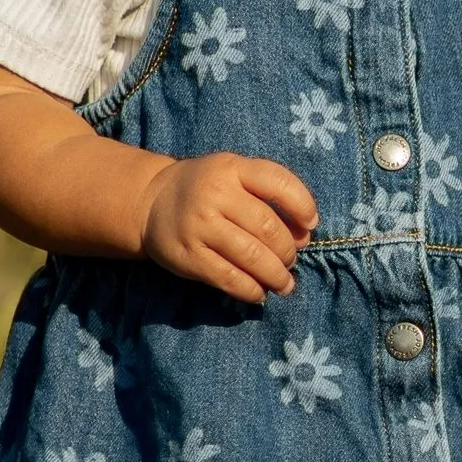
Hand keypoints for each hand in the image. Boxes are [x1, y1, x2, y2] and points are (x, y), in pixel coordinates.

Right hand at [138, 150, 315, 303]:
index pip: (279, 183)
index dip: (303, 206)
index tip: (311, 225)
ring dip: (276, 275)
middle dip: (288, 250)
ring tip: (284, 283)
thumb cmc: (207, 188)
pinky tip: (259, 292)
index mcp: (232, 168)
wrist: (151, 201)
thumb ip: (269, 195)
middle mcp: (215, 194)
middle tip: (290, 260)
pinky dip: (251, 290)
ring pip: (251, 256)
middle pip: (268, 228)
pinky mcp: (188, 256)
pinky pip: (228, 278)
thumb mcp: (234, 174)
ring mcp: (199, 226)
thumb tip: (303, 236)